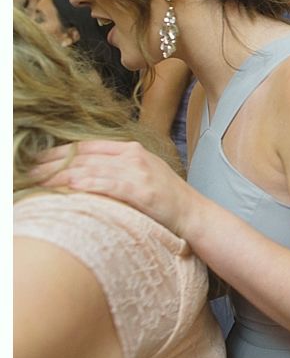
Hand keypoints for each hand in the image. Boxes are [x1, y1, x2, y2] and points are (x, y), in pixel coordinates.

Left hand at [33, 140, 197, 235]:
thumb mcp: (142, 173)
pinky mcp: (140, 190)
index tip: (36, 159)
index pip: (87, 145)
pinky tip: (66, 188)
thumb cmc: (165, 197)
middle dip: (52, 164)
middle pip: (83, 156)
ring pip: (89, 169)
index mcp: (131, 149)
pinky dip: (83, 185)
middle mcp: (132, 156)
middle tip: (28, 172)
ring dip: (59, 176)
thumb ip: (117, 167)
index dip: (59, 151)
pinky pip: (105, 184)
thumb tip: (84, 172)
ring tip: (37, 183)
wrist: (192, 212)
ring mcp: (137, 172)